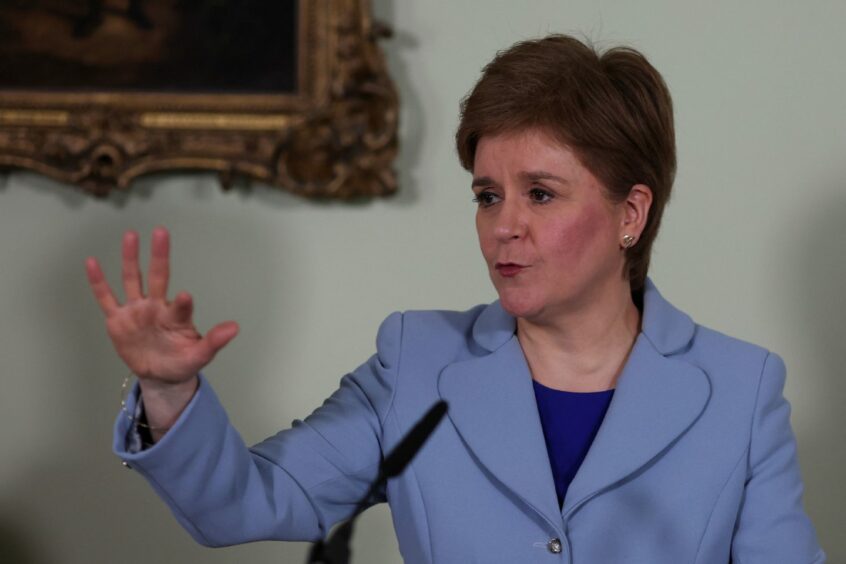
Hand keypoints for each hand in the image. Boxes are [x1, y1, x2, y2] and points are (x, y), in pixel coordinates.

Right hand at [86, 227, 237, 429]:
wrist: (159, 375)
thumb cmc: (182, 361)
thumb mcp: (199, 356)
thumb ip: (214, 342)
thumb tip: (235, 327)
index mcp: (177, 317)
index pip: (180, 307)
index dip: (183, 303)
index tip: (185, 297)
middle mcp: (156, 307)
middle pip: (158, 277)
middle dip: (159, 256)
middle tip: (161, 232)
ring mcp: (136, 311)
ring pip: (132, 280)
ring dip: (130, 258)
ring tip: (131, 235)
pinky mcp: (117, 319)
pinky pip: (106, 298)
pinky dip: (98, 281)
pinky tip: (92, 262)